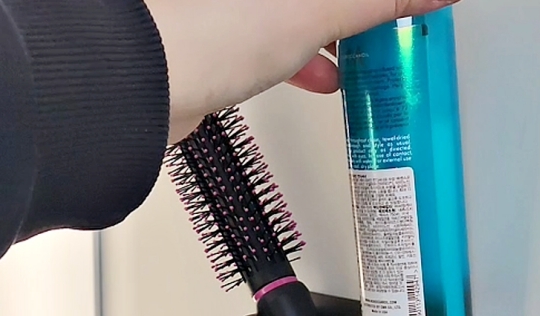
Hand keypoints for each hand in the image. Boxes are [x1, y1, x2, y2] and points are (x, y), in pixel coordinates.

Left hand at [146, 0, 459, 142]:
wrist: (135, 84)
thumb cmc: (207, 27)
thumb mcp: (320, 8)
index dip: (371, 1)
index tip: (404, 9)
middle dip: (351, 11)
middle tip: (386, 24)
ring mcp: (221, 4)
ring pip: (290, 8)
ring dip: (332, 27)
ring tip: (365, 51)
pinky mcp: (208, 30)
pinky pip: (267, 30)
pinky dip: (300, 49)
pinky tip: (322, 75)